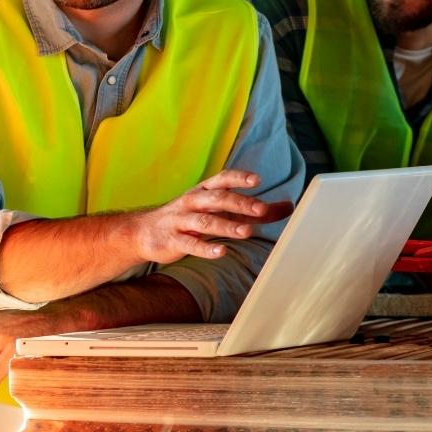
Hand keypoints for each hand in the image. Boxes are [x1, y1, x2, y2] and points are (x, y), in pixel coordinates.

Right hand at [131, 169, 293, 264]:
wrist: (143, 232)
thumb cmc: (188, 218)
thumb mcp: (218, 210)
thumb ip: (252, 210)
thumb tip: (289, 206)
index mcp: (203, 191)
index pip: (221, 180)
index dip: (238, 179)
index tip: (257, 180)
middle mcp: (192, 202)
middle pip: (216, 199)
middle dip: (239, 203)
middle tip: (261, 209)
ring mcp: (180, 221)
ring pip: (204, 221)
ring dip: (226, 226)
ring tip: (246, 232)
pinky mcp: (172, 241)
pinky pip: (190, 244)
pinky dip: (205, 248)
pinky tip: (221, 252)